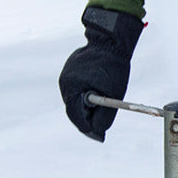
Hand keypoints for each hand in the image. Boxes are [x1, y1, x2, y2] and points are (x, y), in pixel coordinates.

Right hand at [57, 6, 143, 140]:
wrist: (111, 40)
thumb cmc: (113, 66)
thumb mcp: (113, 94)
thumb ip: (104, 115)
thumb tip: (98, 130)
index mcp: (72, 88)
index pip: (76, 115)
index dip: (88, 128)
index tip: (99, 137)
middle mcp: (65, 82)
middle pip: (74, 109)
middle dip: (88, 119)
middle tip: (101, 128)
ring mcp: (66, 75)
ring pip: (76, 99)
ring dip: (87, 107)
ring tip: (101, 111)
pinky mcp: (71, 70)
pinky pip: (78, 88)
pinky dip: (87, 95)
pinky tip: (98, 95)